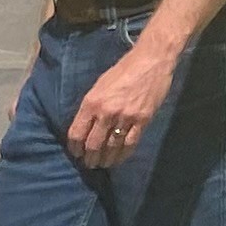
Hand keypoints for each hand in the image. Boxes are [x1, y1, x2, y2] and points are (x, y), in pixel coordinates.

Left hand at [65, 34, 178, 170]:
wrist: (151, 61)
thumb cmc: (123, 70)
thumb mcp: (99, 85)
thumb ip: (91, 106)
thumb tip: (85, 126)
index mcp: (91, 102)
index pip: (77, 133)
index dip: (74, 148)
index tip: (76, 153)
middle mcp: (106, 112)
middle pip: (93, 144)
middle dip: (89, 158)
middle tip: (89, 163)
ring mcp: (125, 117)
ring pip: (111, 147)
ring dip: (105, 159)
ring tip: (103, 164)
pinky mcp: (142, 119)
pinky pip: (130, 143)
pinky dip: (123, 154)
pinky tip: (119, 158)